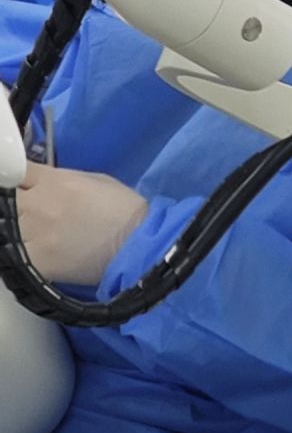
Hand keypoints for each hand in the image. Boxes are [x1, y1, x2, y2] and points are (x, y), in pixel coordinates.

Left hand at [18, 165, 146, 287]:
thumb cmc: (123, 209)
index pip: (16, 171)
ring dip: (16, 229)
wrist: (139, 246)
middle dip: (17, 204)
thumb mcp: (94, 179)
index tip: (23, 185)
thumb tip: (43, 184)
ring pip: (6, 227)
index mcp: (54, 180)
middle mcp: (38, 204)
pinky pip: (12, 254)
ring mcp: (33, 234)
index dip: (18, 178)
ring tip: (33, 233)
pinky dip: (17, 253)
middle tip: (31, 212)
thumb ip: (61, 180)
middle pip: (7, 199)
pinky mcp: (35, 262)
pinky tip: (33, 253)